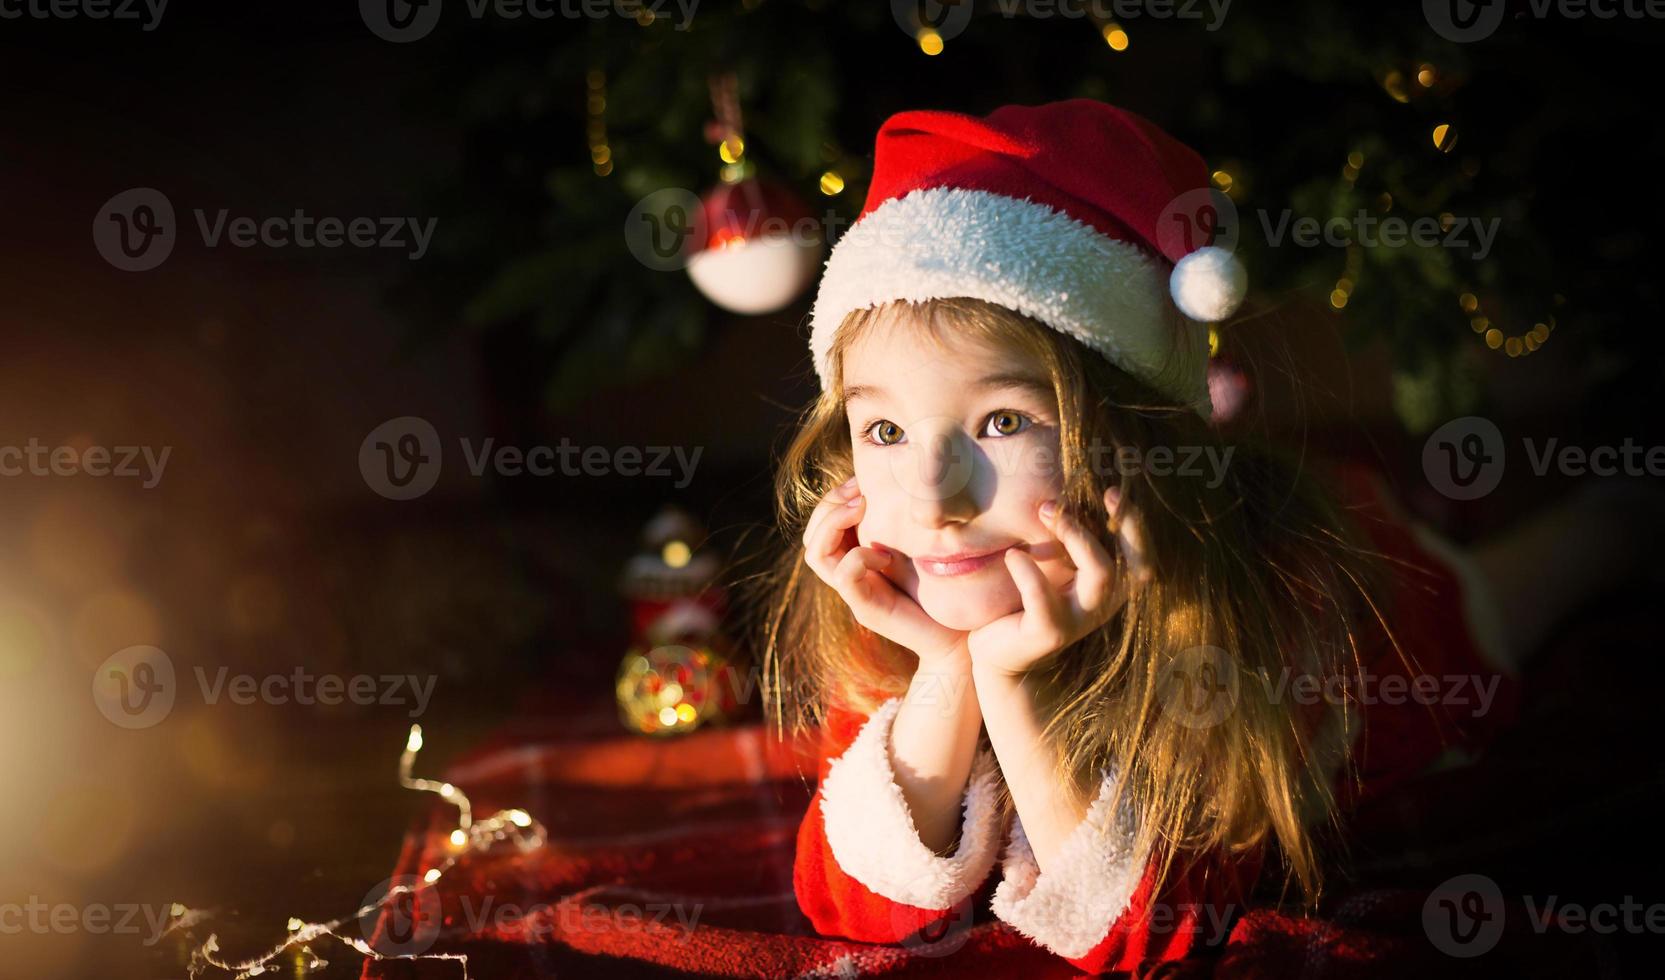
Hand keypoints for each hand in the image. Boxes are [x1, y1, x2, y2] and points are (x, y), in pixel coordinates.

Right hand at [802, 475, 968, 665]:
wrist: (960, 634)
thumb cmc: (943, 585)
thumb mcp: (918, 541)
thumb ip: (900, 519)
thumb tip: (897, 476)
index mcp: (856, 555)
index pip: (821, 522)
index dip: (834, 497)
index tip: (861, 480)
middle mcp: (848, 573)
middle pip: (811, 535)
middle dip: (830, 504)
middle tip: (860, 491)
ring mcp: (854, 592)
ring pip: (815, 553)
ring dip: (835, 523)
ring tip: (863, 509)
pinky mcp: (866, 609)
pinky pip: (843, 575)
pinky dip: (859, 557)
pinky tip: (886, 554)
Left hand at [967, 485, 1149, 678]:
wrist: (999, 651)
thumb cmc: (1027, 600)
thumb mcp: (1053, 568)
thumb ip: (1067, 542)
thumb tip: (1064, 494)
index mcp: (1109, 589)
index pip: (1142, 557)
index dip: (1135, 524)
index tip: (1112, 490)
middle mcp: (1102, 605)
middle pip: (1135, 566)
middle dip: (1118, 524)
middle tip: (1088, 496)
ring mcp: (1078, 621)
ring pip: (1101, 576)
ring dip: (1077, 537)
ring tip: (1046, 511)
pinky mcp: (1049, 633)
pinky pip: (1044, 599)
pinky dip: (1029, 572)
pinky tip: (1012, 555)